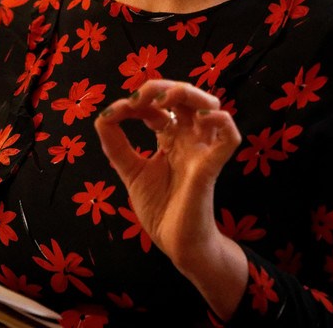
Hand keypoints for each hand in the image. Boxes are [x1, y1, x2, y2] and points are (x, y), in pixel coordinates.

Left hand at [92, 80, 242, 273]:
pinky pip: (229, 135)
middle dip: (160, 88)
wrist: (176, 244)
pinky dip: (219, 119)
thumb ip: (116, 145)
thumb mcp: (130, 171)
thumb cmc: (160, 209)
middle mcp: (189, 139)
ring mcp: (203, 150)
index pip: (160, 106)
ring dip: (186, 93)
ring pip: (210, 104)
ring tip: (160, 102)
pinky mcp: (212, 166)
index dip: (138, 102)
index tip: (117, 113)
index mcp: (172, 139)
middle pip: (185, 96)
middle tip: (137, 98)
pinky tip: (197, 119)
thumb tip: (103, 117)